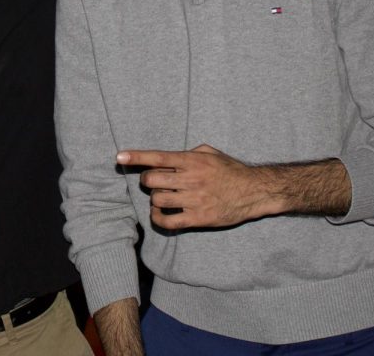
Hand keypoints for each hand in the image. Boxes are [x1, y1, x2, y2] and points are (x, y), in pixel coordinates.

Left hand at [117, 144, 278, 229]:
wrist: (254, 192)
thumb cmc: (231, 170)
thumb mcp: (211, 153)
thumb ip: (188, 153)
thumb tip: (168, 158)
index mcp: (192, 160)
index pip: (158, 157)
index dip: (136, 157)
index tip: (119, 157)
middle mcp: (191, 179)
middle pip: (152, 180)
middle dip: (148, 181)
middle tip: (154, 182)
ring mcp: (194, 200)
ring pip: (157, 200)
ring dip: (155, 199)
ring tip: (163, 198)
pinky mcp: (198, 219)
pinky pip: (168, 221)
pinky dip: (158, 219)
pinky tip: (160, 215)